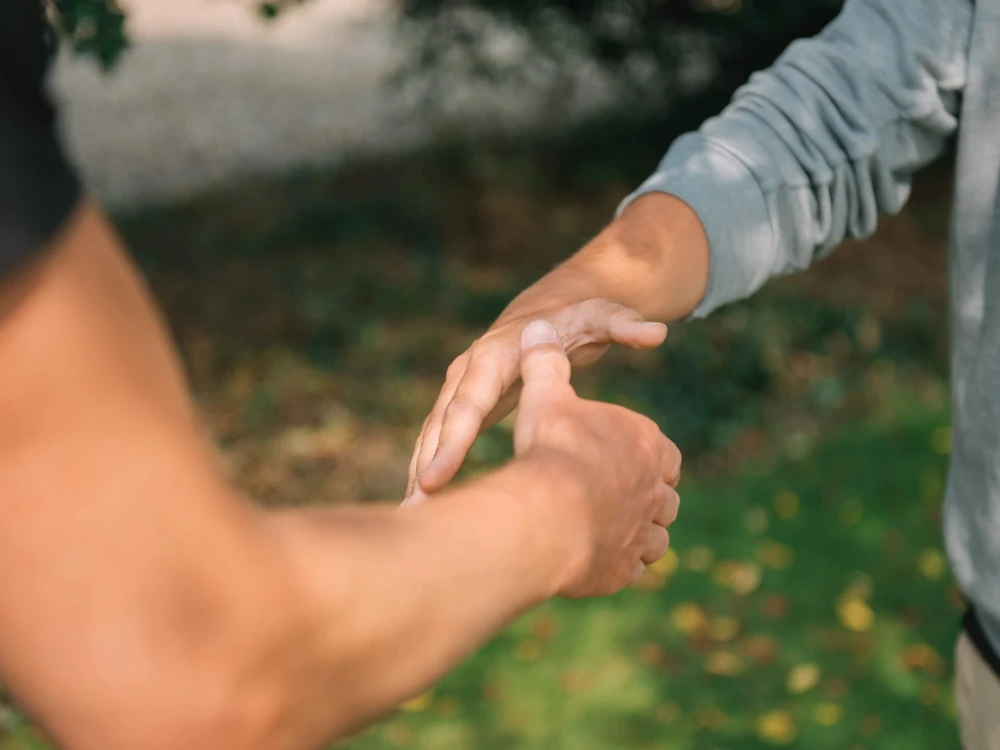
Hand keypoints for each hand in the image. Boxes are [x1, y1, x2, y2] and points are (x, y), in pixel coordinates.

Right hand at [404, 299, 666, 503]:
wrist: (549, 313)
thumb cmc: (577, 319)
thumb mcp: (599, 317)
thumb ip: (624, 326)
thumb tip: (657, 334)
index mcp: (496, 355)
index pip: (469, 400)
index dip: (453, 440)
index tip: (438, 478)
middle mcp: (470, 372)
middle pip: (442, 424)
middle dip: (427, 466)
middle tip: (417, 510)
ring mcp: (463, 391)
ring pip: (434, 436)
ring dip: (423, 476)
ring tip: (414, 521)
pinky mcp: (465, 411)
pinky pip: (442, 444)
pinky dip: (435, 475)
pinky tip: (430, 511)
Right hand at [513, 320, 680, 597]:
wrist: (548, 516)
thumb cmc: (551, 451)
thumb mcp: (546, 397)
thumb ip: (546, 364)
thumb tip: (537, 327)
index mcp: (645, 444)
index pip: (664, 452)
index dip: (648, 455)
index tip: (631, 458)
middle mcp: (655, 491)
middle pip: (665, 498)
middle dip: (646, 498)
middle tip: (617, 498)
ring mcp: (642, 534)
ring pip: (656, 539)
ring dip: (639, 535)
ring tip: (611, 531)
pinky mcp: (624, 570)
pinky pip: (632, 570)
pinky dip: (621, 565)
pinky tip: (599, 559)